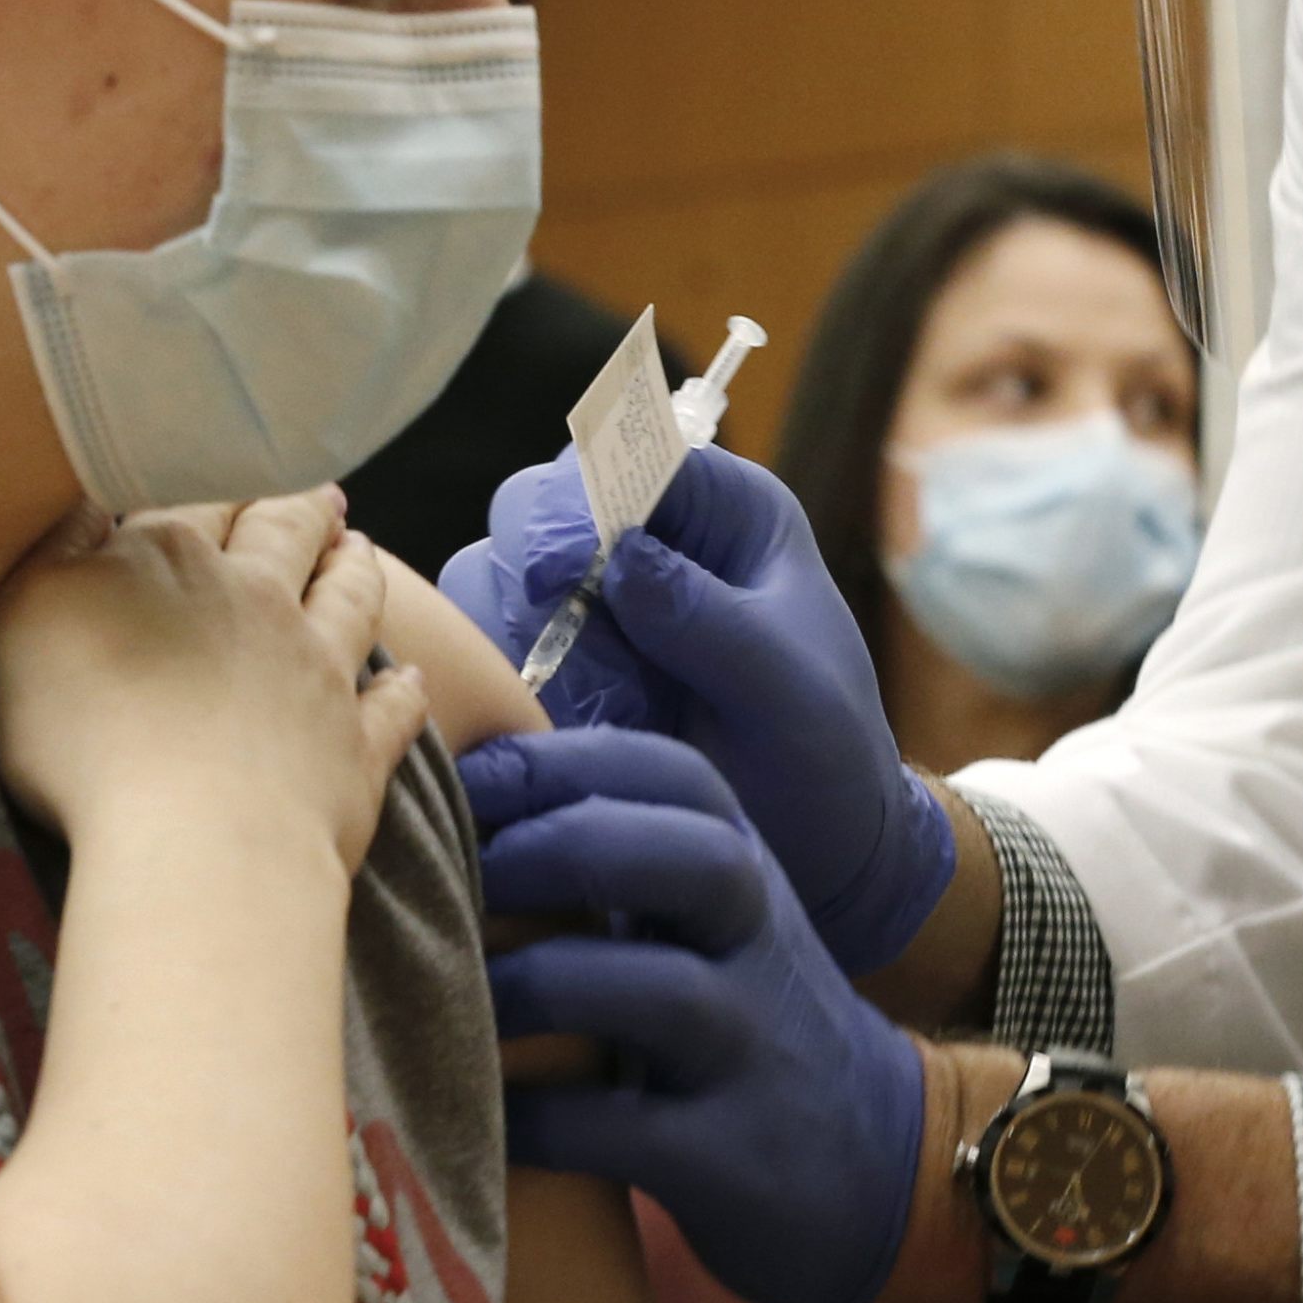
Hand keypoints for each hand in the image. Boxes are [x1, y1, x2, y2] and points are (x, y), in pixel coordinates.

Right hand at [0, 492, 424, 875]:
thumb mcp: (30, 614)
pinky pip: (391, 709)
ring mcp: (318, 671)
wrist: (197, 838)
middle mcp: (261, 602)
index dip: (206, 495)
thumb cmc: (88, 732)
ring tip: (360, 551)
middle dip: (299, 511)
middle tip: (321, 497)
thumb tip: (85, 494)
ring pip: (350, 601)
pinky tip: (409, 679)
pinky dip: (402, 691)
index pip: (194, 511)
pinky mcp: (355, 747)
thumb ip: (57, 545)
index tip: (222, 481)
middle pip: (286, 538)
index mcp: (177, 564)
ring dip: (356, 572)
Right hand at [441, 448, 955, 975]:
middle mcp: (648, 540)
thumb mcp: (788, 691)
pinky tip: (538, 724)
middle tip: (553, 642)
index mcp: (725, 514)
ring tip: (565, 699)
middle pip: (538, 501)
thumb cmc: (823, 756)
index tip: (563, 570)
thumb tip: (624, 554)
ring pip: (493, 569)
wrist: (816, 850)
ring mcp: (589, 602)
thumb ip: (708, 619)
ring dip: (507, 628)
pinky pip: (479, 643)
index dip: (584, 498)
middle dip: (532, 566)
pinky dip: (488, 678)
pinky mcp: (549, 663)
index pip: (630, 452)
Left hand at [459, 726, 926, 1302]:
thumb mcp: (712, 918)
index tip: (464, 777)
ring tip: (454, 998)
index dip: (564, 763)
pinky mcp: (730, 1156)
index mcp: (744, 869)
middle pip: (689, 857)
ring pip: (662, 989)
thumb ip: (625, 855)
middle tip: (463, 875)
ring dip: (542, 983)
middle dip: (564, 846)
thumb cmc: (748, 1017)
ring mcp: (753, 1048)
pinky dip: (541, 1120)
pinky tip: (479, 1116)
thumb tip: (465, 795)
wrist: (877, 1156)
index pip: (675, 775)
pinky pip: (628, 1130)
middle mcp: (759, 942)